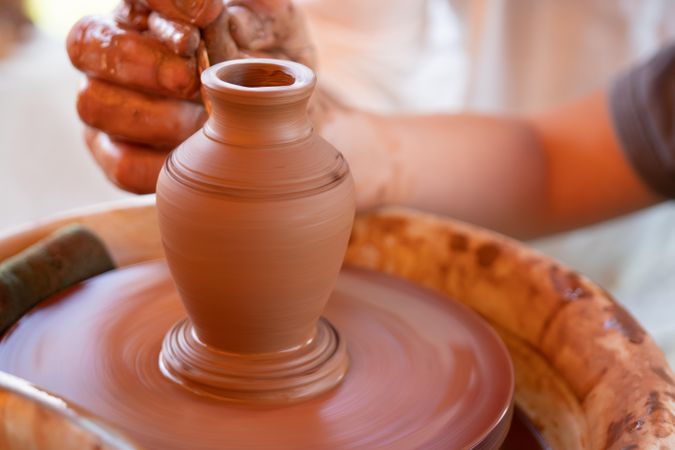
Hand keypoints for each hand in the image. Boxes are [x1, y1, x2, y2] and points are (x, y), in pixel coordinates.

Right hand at [67, 0, 314, 193]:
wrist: (281, 125)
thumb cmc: (269, 66)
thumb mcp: (276, 27)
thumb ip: (257, 6)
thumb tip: (223, 9)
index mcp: (148, 13)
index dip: (161, 2)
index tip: (208, 13)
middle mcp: (116, 55)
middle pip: (86, 45)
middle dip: (143, 62)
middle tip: (190, 78)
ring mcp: (110, 106)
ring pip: (93, 104)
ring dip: (152, 115)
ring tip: (199, 121)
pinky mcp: (120, 157)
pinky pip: (121, 163)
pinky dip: (157, 163)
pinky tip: (188, 153)